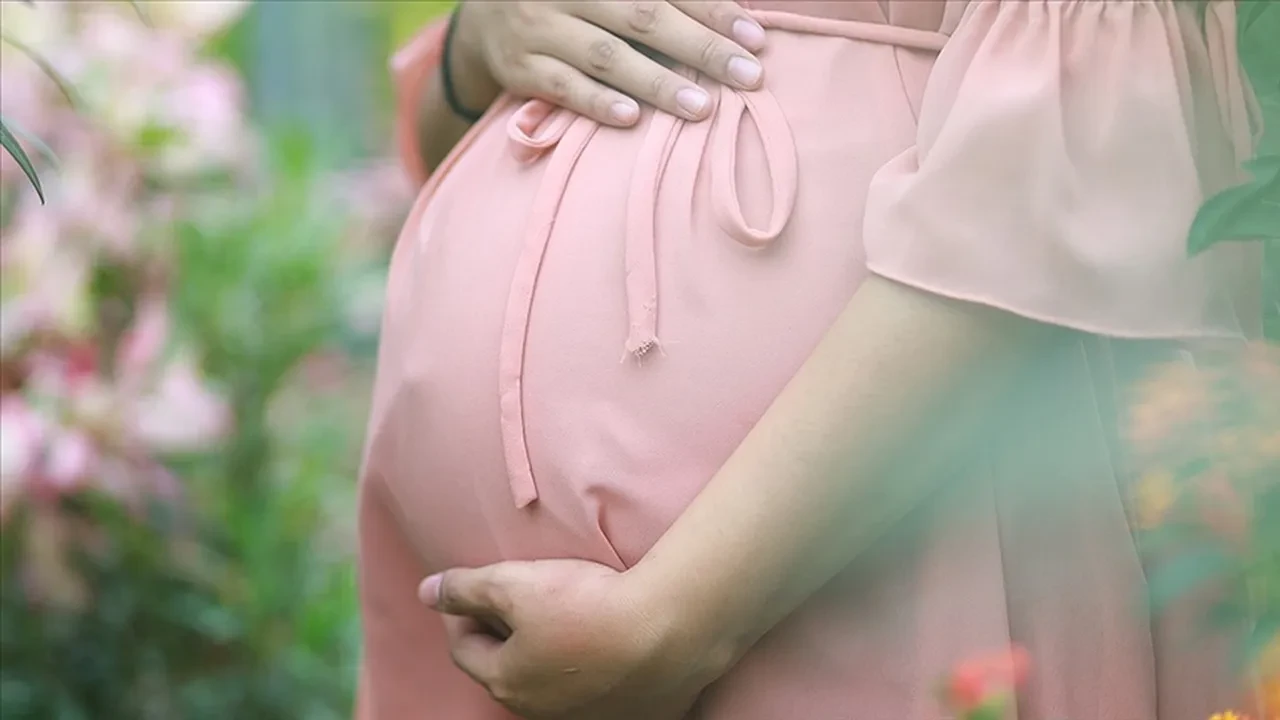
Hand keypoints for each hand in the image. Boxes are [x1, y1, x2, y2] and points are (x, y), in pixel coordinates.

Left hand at [419, 559, 723, 718]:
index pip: (465, 648)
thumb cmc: (586, 606)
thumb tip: (427, 592)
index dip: (462, 614)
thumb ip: (465, 588)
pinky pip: (599, 686)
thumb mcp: (514, 584)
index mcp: (506, 681)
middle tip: (518, 598)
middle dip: (505, 635)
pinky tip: (608, 637)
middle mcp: (541, 709)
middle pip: (508, 669)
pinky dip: (594, 664)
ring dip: (550, 652)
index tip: (472, 589)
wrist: (670, 630)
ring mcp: (587, 715)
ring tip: (565, 615)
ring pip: (554, 681)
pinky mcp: (630, 710)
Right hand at [450, 1, 766, 126]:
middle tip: (748, 76)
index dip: (713, 10)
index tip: (755, 38)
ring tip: (702, 107)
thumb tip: (734, 14)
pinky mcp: (518, 67)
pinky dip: (597, 103)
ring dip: (658, 82)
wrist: (486, 17)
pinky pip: (562, 87)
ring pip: (606, 55)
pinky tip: (631, 118)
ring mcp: (538, 26)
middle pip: (643, 16)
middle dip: (701, 47)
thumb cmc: (575, 2)